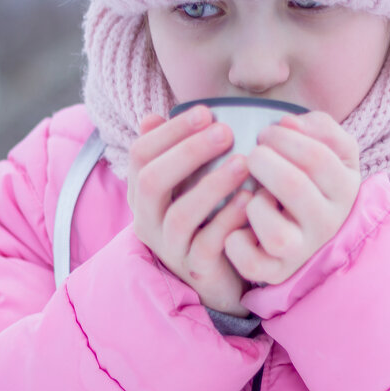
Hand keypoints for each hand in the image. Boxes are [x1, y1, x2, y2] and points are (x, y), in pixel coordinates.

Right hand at [127, 105, 254, 315]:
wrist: (221, 278)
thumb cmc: (206, 219)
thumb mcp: (188, 184)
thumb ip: (176, 153)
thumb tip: (152, 117)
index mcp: (144, 194)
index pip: (140, 155)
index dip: (170, 132)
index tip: (205, 111)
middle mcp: (149, 220)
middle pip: (151, 182)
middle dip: (188, 152)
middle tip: (224, 131)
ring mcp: (170, 248)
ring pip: (179, 216)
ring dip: (211, 185)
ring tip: (244, 164)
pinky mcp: (196, 271)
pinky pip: (206, 246)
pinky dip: (228, 220)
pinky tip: (249, 200)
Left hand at [225, 112, 360, 285]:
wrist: (319, 235)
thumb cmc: (317, 183)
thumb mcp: (333, 151)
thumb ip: (319, 128)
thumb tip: (288, 122)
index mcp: (345, 189)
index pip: (316, 156)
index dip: (283, 138)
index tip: (266, 134)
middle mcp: (327, 224)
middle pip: (293, 185)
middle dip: (263, 161)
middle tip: (253, 156)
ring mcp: (301, 251)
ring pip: (275, 231)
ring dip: (255, 204)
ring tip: (255, 197)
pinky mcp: (276, 272)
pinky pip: (251, 264)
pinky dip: (236, 243)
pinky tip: (238, 226)